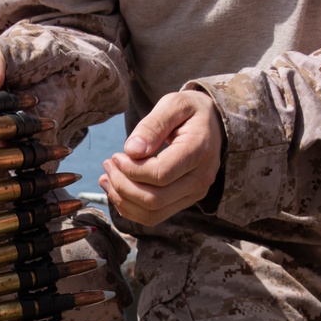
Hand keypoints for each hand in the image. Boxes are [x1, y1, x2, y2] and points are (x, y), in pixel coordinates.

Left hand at [98, 90, 222, 226]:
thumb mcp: (173, 104)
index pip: (160, 174)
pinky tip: (117, 189)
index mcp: (199, 151)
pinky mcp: (184, 201)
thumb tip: (132, 151)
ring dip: (123, 200)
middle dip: (122, 186)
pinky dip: (130, 208)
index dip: (131, 169)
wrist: (212, 124)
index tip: (116, 155)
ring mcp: (194, 194)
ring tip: (107, 177)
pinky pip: (154, 216)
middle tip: (109, 164)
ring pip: (152, 214)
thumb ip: (152, 125)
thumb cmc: (190, 112)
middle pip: (154, 199)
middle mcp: (200, 179)